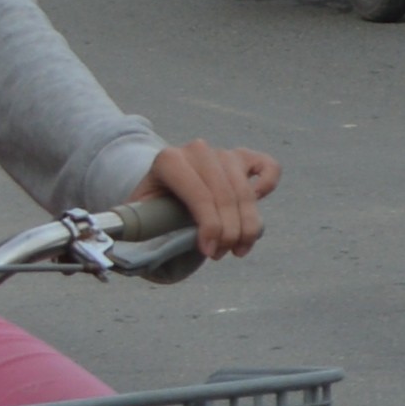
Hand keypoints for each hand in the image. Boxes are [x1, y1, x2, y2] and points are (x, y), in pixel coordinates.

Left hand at [144, 143, 279, 261]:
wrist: (162, 184)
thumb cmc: (152, 205)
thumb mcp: (140, 214)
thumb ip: (143, 226)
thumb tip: (136, 249)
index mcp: (169, 160)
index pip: (199, 195)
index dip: (210, 227)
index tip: (209, 252)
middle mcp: (198, 151)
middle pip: (226, 196)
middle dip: (229, 231)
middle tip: (222, 255)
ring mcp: (223, 152)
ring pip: (247, 191)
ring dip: (248, 225)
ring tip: (238, 248)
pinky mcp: (243, 156)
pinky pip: (268, 167)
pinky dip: (267, 186)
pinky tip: (254, 209)